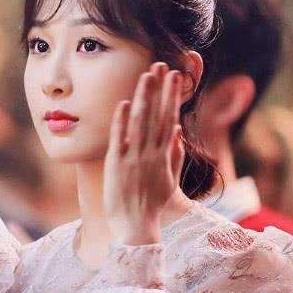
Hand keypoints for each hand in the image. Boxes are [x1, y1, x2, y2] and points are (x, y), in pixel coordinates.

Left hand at [103, 62, 185, 244]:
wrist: (136, 226)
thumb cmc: (150, 204)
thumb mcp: (169, 180)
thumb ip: (174, 155)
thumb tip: (176, 131)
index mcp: (163, 154)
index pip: (169, 118)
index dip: (171, 96)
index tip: (175, 76)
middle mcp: (151, 153)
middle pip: (157, 115)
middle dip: (160, 89)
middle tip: (163, 65)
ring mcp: (134, 158)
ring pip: (140, 122)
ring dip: (143, 98)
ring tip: (146, 76)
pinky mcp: (117, 165)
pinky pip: (120, 139)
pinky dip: (122, 122)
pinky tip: (124, 104)